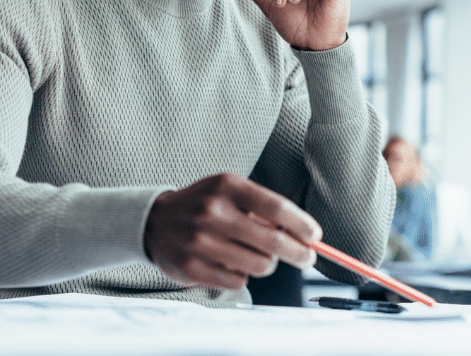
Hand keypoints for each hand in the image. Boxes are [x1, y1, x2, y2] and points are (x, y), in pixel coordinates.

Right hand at [143, 173, 321, 290]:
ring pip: (259, 266)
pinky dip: (242, 277)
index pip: (276, 208)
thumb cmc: (206, 205)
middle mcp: (212, 212)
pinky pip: (238, 282)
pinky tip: (230, 264)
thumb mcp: (231, 192)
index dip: (301, 225)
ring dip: (266, 265)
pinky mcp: (191, 267)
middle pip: (272, 241)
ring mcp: (200, 241)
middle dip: (298, 253)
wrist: (155, 221)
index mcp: (227, 187)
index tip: (315, 237)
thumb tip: (305, 236)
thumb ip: (264, 209)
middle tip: (306, 258)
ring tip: (256, 256)